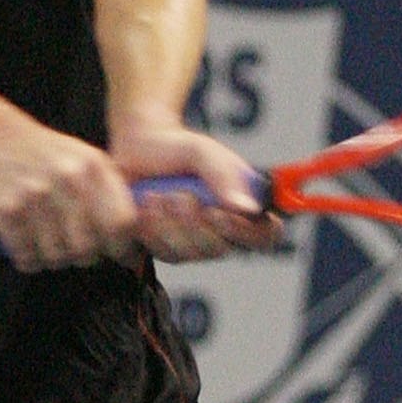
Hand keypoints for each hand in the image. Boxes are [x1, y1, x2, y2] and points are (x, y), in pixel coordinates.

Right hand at [0, 112, 140, 272]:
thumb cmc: (37, 153)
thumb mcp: (81, 161)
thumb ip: (110, 198)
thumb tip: (133, 251)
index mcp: (94, 167)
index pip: (123, 222)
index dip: (119, 245)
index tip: (112, 250)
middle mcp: (68, 180)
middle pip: (89, 248)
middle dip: (81, 257)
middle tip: (70, 247)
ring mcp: (35, 196)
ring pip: (57, 257)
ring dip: (51, 258)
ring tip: (43, 240)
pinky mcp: (6, 211)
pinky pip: (26, 256)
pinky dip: (26, 258)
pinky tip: (23, 242)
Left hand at [112, 121, 278, 264]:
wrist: (135, 151)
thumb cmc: (176, 149)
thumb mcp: (202, 152)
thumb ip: (223, 176)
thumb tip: (247, 209)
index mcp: (242, 206)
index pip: (266, 234)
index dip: (251, 233)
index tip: (225, 214)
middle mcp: (222, 230)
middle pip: (221, 249)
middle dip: (197, 222)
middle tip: (182, 194)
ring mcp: (194, 244)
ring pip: (191, 253)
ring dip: (171, 222)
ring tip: (158, 194)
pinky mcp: (167, 249)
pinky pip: (165, 252)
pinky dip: (153, 228)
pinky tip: (148, 206)